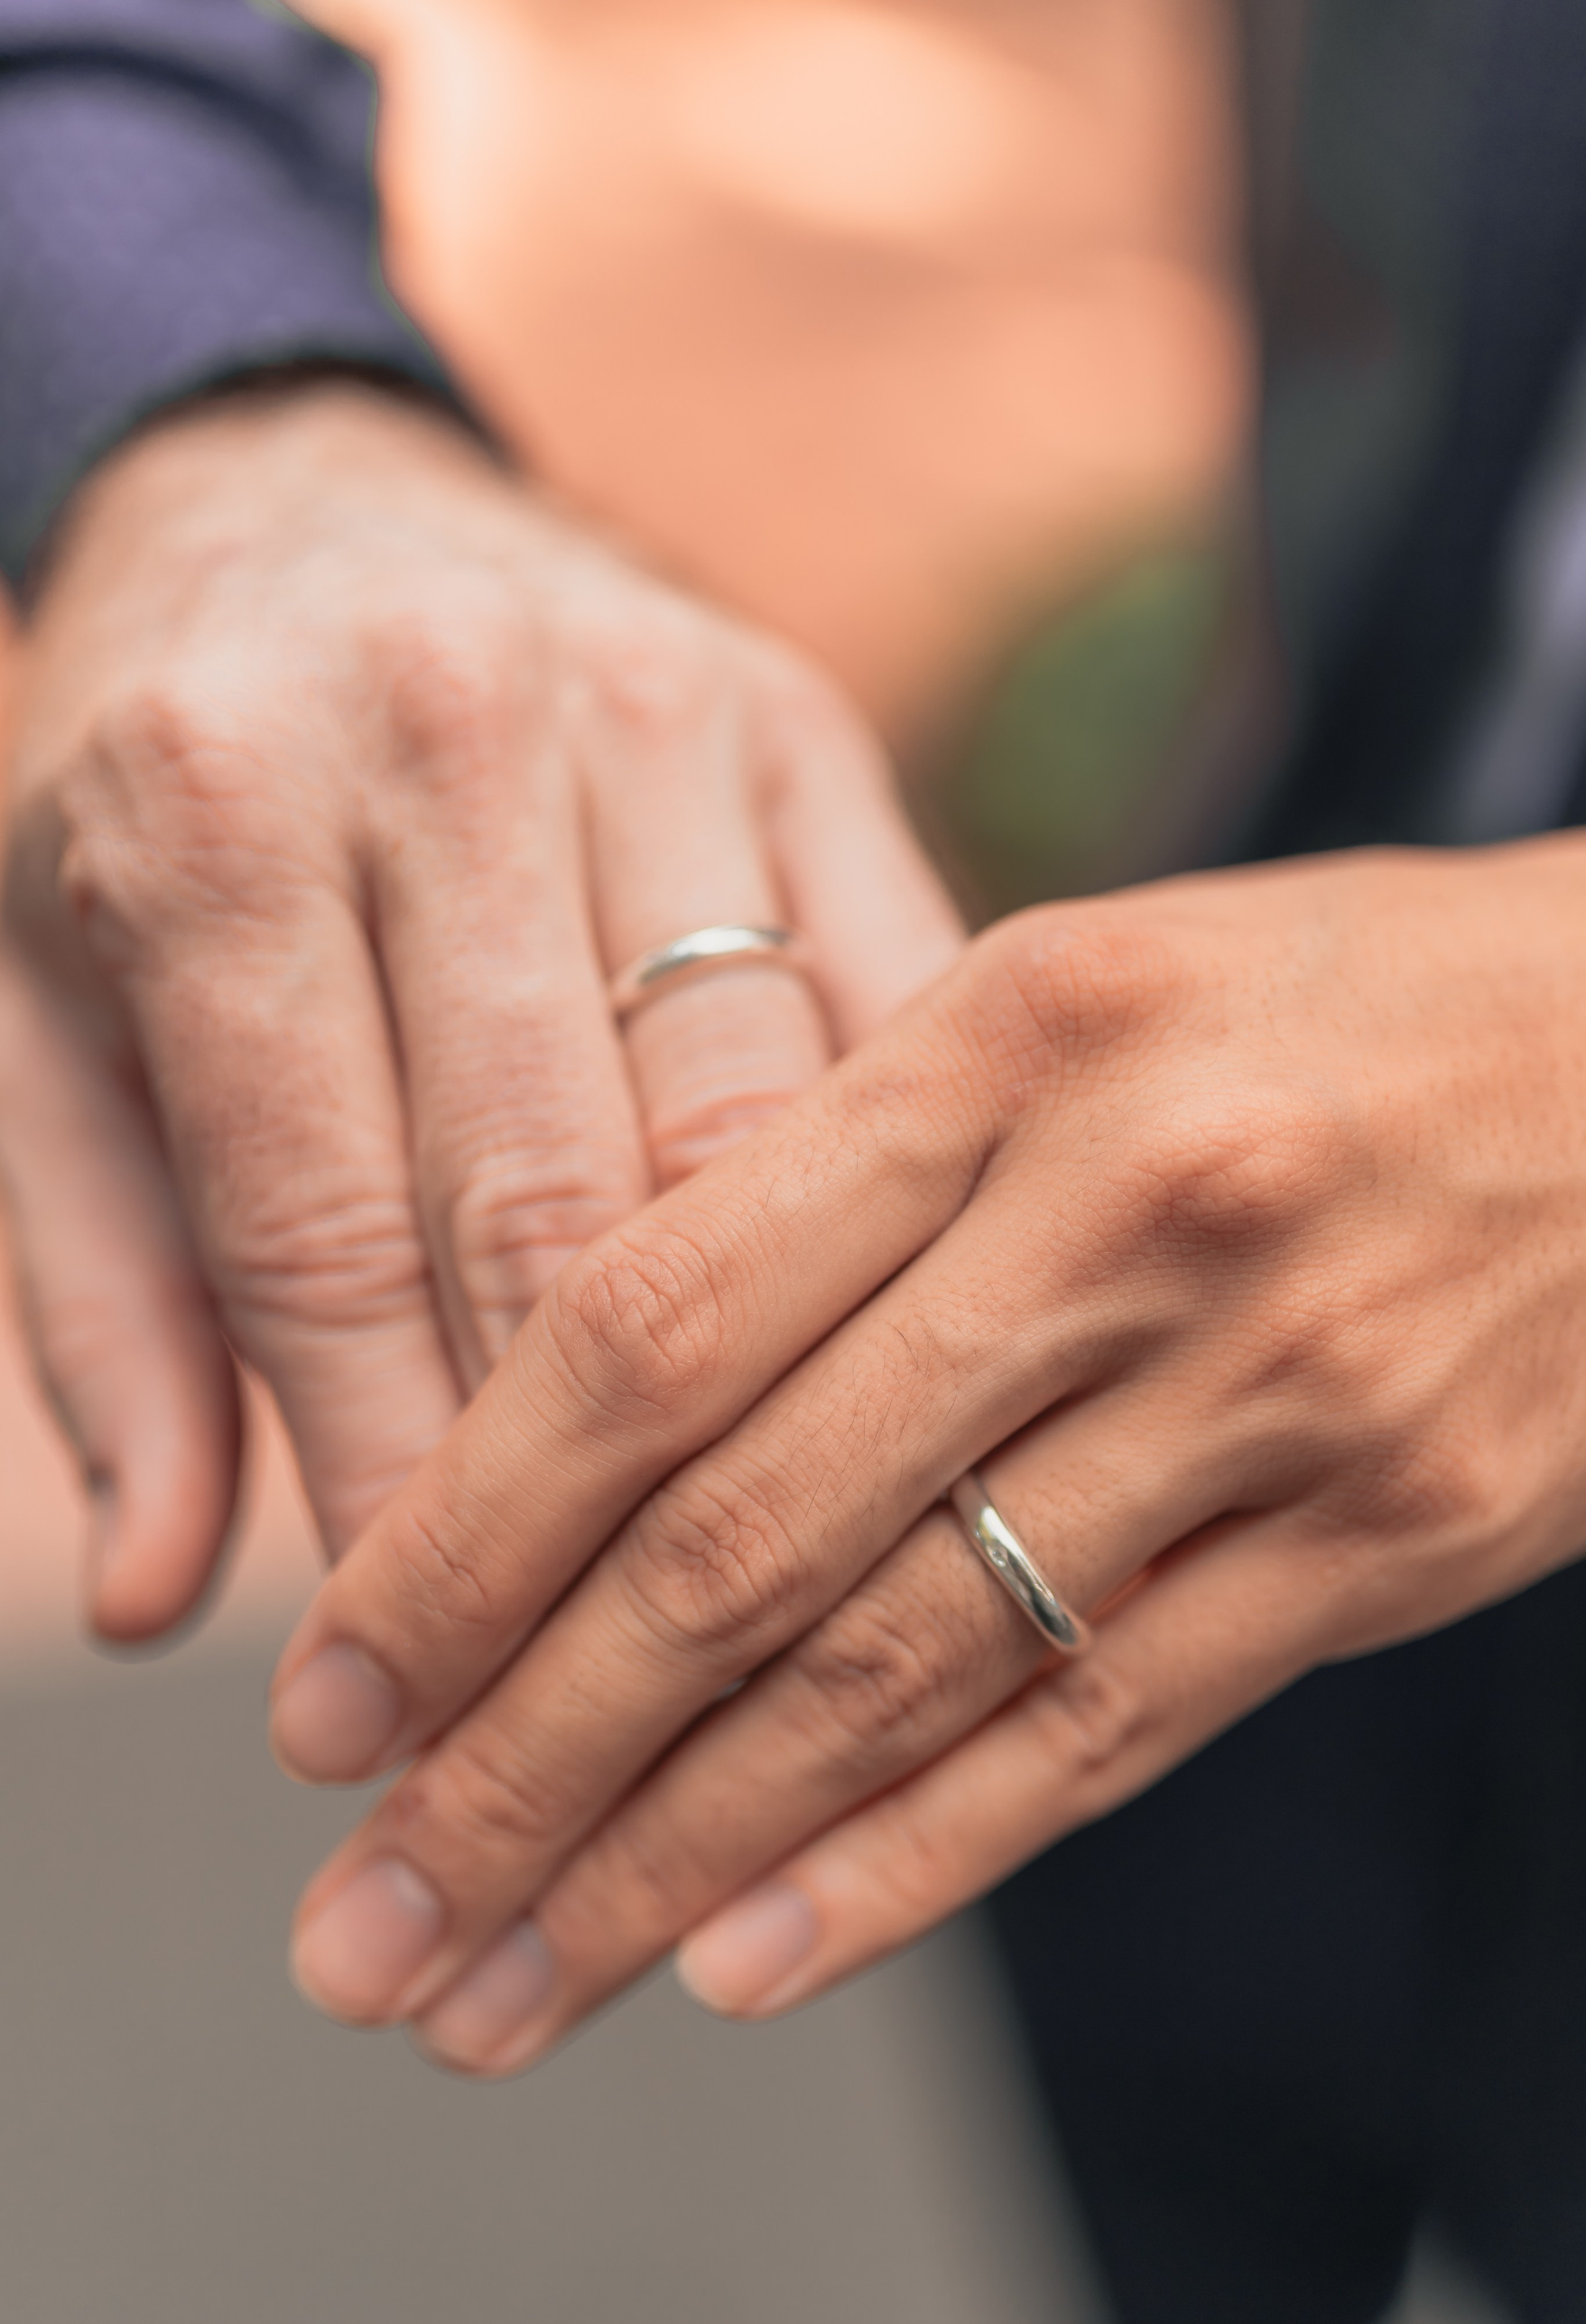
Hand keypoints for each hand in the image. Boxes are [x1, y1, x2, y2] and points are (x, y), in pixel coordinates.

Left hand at [0, 375, 959, 1637]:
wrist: (310, 503)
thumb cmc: (167, 811)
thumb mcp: (53, 1031)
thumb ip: (104, 1306)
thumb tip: (161, 1600)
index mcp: (213, 818)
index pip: (325, 1227)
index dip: (387, 1491)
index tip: (428, 1701)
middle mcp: (447, 736)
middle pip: (556, 1192)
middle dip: (584, 1481)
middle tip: (601, 1689)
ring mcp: (657, 713)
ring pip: (751, 1118)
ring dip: (765, 1366)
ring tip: (761, 1568)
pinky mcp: (803, 726)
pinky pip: (886, 1003)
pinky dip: (891, 1193)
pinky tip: (900, 1346)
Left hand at [267, 838, 1585, 2072]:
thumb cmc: (1323, 1003)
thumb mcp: (1072, 993)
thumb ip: (850, 1165)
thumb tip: (594, 1389)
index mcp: (1009, 1034)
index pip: (653, 1317)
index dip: (465, 1529)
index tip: (329, 1696)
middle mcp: (1125, 1212)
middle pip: (747, 1540)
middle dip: (522, 1762)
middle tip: (364, 1924)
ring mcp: (1272, 1387)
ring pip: (901, 1670)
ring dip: (677, 1859)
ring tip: (509, 1989)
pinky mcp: (1388, 1532)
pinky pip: (1105, 1727)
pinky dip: (915, 1863)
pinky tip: (750, 1963)